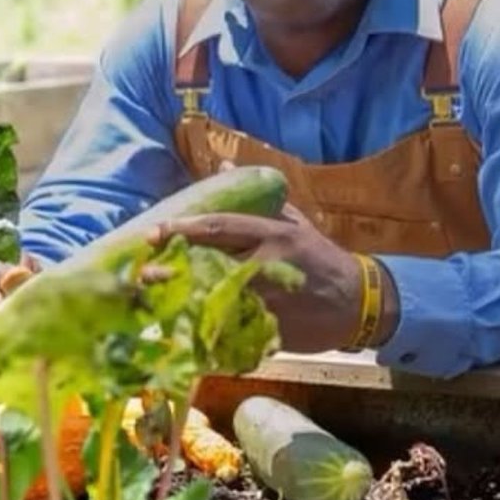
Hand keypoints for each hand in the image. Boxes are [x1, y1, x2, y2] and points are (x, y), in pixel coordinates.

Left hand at [148, 204, 380, 353]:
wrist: (357, 303)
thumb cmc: (320, 258)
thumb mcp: (295, 222)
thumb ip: (258, 198)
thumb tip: (223, 165)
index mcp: (273, 234)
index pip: (221, 228)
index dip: (185, 229)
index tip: (155, 232)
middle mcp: (268, 265)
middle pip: (211, 266)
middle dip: (174, 270)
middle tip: (142, 273)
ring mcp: (269, 300)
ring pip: (218, 301)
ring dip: (184, 302)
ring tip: (154, 302)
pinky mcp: (271, 330)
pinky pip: (233, 332)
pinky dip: (208, 333)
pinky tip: (184, 333)